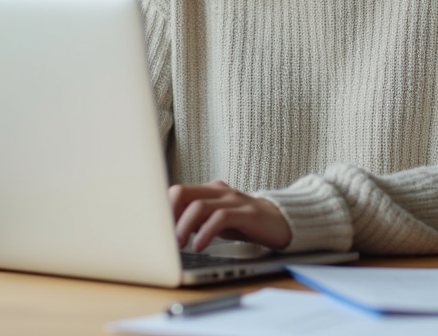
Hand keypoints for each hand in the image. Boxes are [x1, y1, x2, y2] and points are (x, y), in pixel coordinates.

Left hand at [169, 180, 291, 252]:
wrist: (281, 222)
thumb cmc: (243, 222)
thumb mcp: (216, 219)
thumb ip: (196, 219)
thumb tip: (168, 231)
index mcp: (209, 190)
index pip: (177, 191)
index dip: (163, 209)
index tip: (156, 230)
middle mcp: (219, 191)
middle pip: (183, 192)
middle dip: (169, 215)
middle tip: (164, 237)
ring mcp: (233, 200)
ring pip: (199, 205)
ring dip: (184, 226)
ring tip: (179, 245)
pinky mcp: (247, 213)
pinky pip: (220, 218)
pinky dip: (206, 233)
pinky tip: (200, 246)